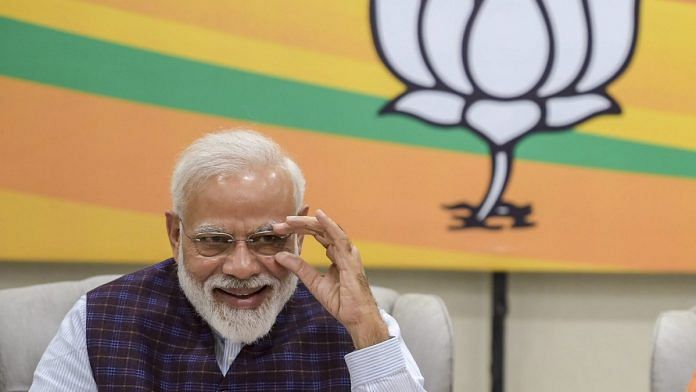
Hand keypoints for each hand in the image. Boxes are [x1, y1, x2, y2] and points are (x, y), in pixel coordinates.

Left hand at [273, 209, 388, 348]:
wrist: (357, 317)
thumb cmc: (342, 302)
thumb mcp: (314, 283)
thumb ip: (299, 268)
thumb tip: (279, 256)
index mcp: (336, 254)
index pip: (317, 235)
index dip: (299, 230)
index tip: (280, 230)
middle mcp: (343, 250)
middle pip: (320, 230)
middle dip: (299, 225)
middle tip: (279, 224)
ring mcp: (348, 253)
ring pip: (327, 230)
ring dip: (308, 223)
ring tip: (290, 220)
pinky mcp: (350, 259)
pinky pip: (339, 238)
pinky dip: (329, 225)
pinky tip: (318, 216)